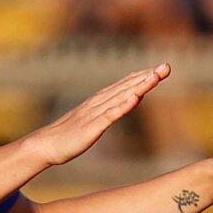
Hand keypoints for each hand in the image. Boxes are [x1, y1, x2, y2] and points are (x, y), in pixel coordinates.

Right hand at [25, 64, 168, 165]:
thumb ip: (109, 111)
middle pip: (126, 86)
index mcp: (100, 101)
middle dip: (147, 76)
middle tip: (166, 66)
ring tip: (155, 77)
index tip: (161, 68)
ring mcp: (95, 113)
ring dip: (139, 86)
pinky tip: (135, 98)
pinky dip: (123, 106)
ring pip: (121, 97)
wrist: (46, 145)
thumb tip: (128, 100)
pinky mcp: (92, 126)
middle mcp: (99, 103)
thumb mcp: (93, 121)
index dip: (143, 76)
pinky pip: (110, 115)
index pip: (125, 84)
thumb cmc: (69, 135)